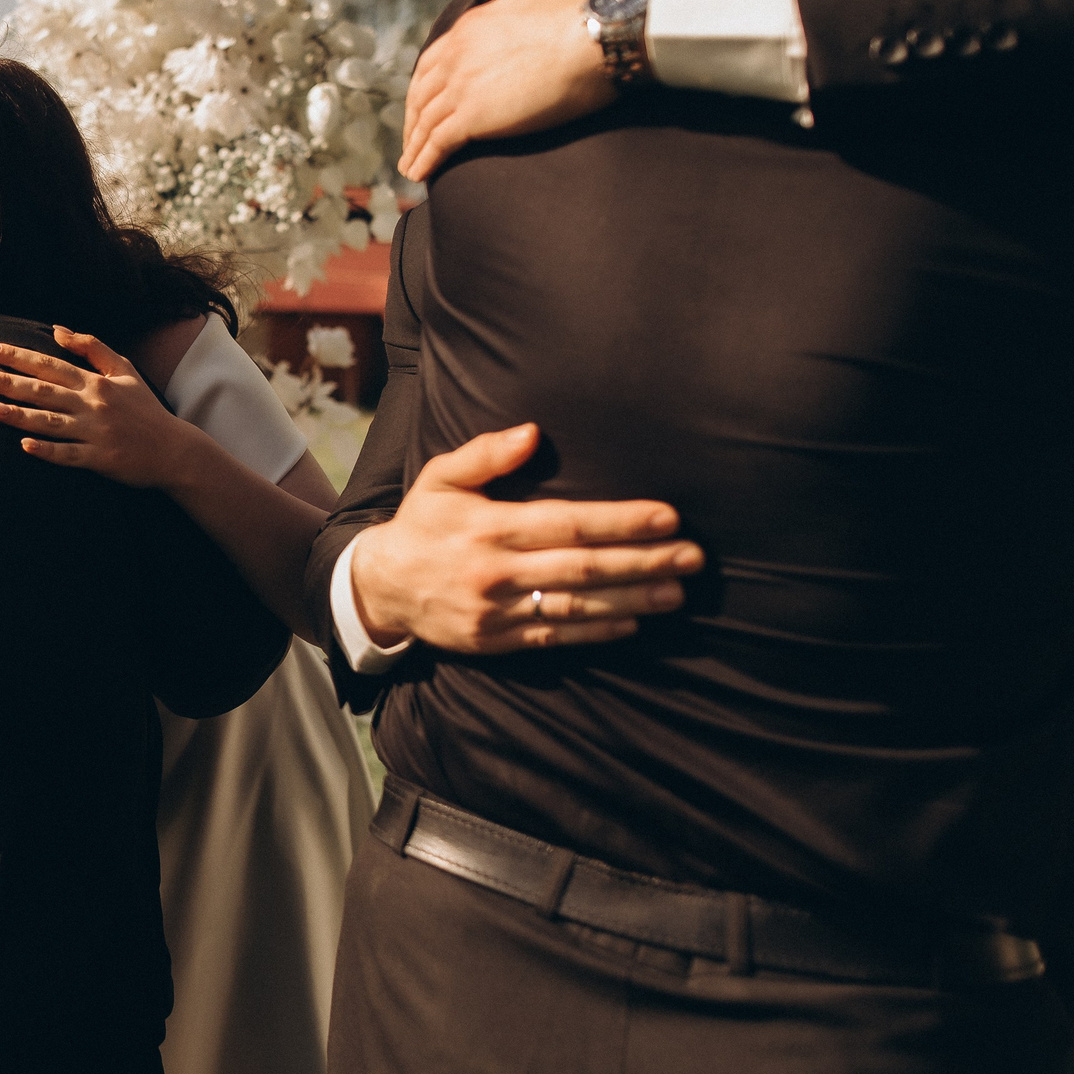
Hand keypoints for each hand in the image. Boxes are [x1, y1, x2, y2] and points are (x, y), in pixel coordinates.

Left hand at [0, 328, 199, 488]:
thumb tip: (58, 330)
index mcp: (95, 382)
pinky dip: (47, 450)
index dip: (16, 355)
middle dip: (8, 381)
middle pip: (43, 390)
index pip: (48, 364)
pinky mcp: (99, 459)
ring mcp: (94, 432)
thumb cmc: (145, 409)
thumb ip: (92, 347)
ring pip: (50, 422)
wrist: (174, 450)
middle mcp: (92, 404)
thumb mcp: (124, 370)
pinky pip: (68, 455)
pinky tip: (25, 445)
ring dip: (19, 415)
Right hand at [347, 423, 702, 653]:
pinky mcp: (497, 640)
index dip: (620, 521)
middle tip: (692, 557)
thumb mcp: (441, 477)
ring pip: (577, 606)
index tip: (666, 517)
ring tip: (676, 592)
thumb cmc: (422, 523)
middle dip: (643, 561)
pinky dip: (597, 631)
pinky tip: (632, 621)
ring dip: (632, 599)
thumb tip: (533, 433)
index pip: (567, 523)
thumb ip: (486, 453)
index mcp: (489, 528)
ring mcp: (497, 611)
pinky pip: (554, 635)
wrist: (381, 587)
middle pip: (583, 568)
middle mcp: (496, 571)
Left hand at [401, 0, 612, 182]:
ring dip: (415, 147)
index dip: (424, 86)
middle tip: (413, 140)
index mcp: (470, 25)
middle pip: (422, 94)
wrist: (604, 33)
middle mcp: (458, 54)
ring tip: (411, 167)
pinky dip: (425, 161)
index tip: (424, 103)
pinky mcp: (474, 116)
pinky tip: (421, 175)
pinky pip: (438, 143)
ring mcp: (462, 86)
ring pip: (426, 121)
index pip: (432, 61)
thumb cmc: (588, 5)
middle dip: (414, 120)